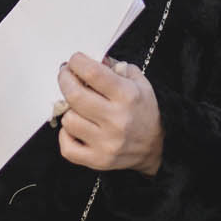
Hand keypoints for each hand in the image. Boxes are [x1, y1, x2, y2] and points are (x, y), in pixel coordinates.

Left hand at [56, 54, 162, 175]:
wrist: (156, 146)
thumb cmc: (143, 111)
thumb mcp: (139, 82)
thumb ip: (116, 67)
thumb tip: (91, 60)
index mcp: (127, 96)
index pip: (92, 73)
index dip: (77, 62)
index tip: (75, 61)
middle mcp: (116, 120)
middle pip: (74, 95)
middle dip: (65, 80)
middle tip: (66, 75)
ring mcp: (106, 143)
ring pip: (68, 120)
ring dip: (68, 109)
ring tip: (78, 106)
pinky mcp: (98, 160)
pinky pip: (67, 148)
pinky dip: (66, 135)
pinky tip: (75, 127)